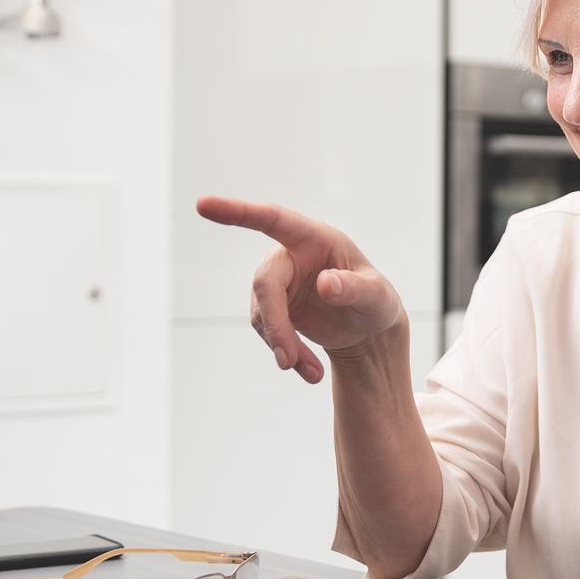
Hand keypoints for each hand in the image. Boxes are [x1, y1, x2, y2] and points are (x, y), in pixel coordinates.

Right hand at [196, 197, 404, 383]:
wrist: (368, 330)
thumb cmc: (375, 301)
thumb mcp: (376, 296)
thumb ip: (353, 288)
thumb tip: (324, 284)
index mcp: (315, 238)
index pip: (272, 219)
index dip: (238, 212)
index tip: (202, 205)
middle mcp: (290, 255)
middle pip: (265, 282)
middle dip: (275, 323)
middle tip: (287, 362)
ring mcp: (279, 281)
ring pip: (262, 313)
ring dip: (283, 345)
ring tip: (313, 373)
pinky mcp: (273, 307)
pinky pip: (267, 331)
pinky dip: (285, 353)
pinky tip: (309, 371)